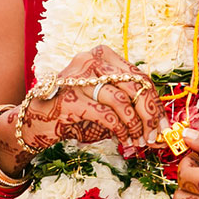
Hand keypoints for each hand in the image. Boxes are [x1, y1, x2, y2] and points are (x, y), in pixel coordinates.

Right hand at [15, 46, 162, 154]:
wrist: (35, 121)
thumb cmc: (73, 113)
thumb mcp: (103, 102)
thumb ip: (128, 105)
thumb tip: (159, 124)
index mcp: (102, 56)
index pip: (140, 76)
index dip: (155, 103)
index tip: (162, 125)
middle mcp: (90, 60)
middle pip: (135, 86)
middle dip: (149, 116)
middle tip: (153, 137)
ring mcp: (78, 78)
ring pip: (122, 101)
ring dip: (135, 126)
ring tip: (136, 142)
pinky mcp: (69, 98)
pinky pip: (107, 115)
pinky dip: (120, 130)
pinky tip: (122, 140)